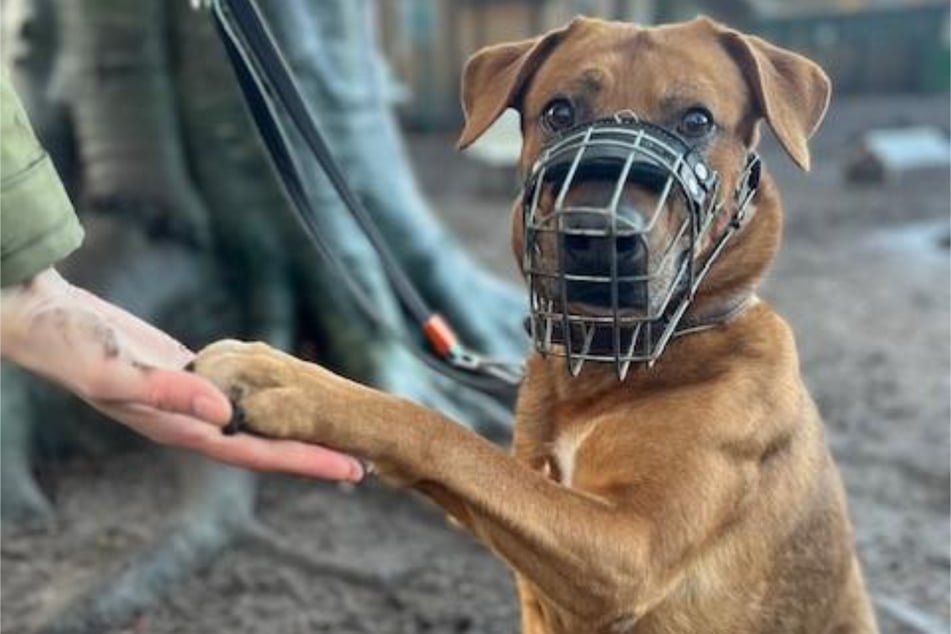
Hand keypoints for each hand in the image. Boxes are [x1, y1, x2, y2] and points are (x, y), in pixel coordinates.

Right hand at [0, 269, 362, 480]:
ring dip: (294, 425)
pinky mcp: (192, 371)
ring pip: (257, 417)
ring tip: (336, 429)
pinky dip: (271, 393)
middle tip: (363, 458)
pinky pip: (242, 389)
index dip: (304, 461)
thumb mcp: (119, 372)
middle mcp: (192, 419)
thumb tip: (225, 416)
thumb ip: (171, 394)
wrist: (48, 319)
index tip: (349, 469)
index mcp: (181, 427)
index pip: (256, 452)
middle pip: (266, 442)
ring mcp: (193, 397)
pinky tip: (292, 391)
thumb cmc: (74, 347)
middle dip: (313, 452)